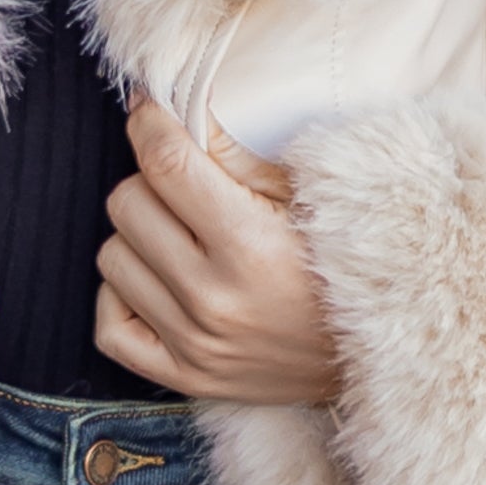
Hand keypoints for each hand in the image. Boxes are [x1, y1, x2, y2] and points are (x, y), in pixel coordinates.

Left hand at [96, 99, 339, 402]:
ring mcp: (196, 344)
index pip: (165, 164)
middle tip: (182, 186)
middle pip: (127, 206)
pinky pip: (109, 329)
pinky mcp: (186, 377)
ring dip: (138, 239)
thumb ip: (237, 154)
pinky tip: (155, 283)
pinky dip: (122, 298)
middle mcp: (214, 299)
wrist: (376, 350)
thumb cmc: (342, 260)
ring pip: (112, 259)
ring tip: (180, 237)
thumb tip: (175, 107)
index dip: (148, 125)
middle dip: (150, 183)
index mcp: (250, 245)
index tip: (149, 112)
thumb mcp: (305, 195)